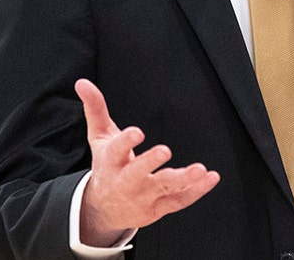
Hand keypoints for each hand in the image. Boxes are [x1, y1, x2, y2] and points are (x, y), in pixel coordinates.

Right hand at [75, 78, 220, 245]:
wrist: (103, 209)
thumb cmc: (107, 166)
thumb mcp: (99, 137)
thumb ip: (95, 109)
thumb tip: (83, 83)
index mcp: (111, 161)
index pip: (117, 150)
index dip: (126, 141)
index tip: (137, 132)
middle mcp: (126, 181)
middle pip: (138, 173)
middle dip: (150, 162)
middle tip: (165, 150)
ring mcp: (144, 196)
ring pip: (164, 188)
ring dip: (183, 180)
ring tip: (199, 170)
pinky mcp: (159, 208)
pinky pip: (179, 200)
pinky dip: (197, 190)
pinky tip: (211, 178)